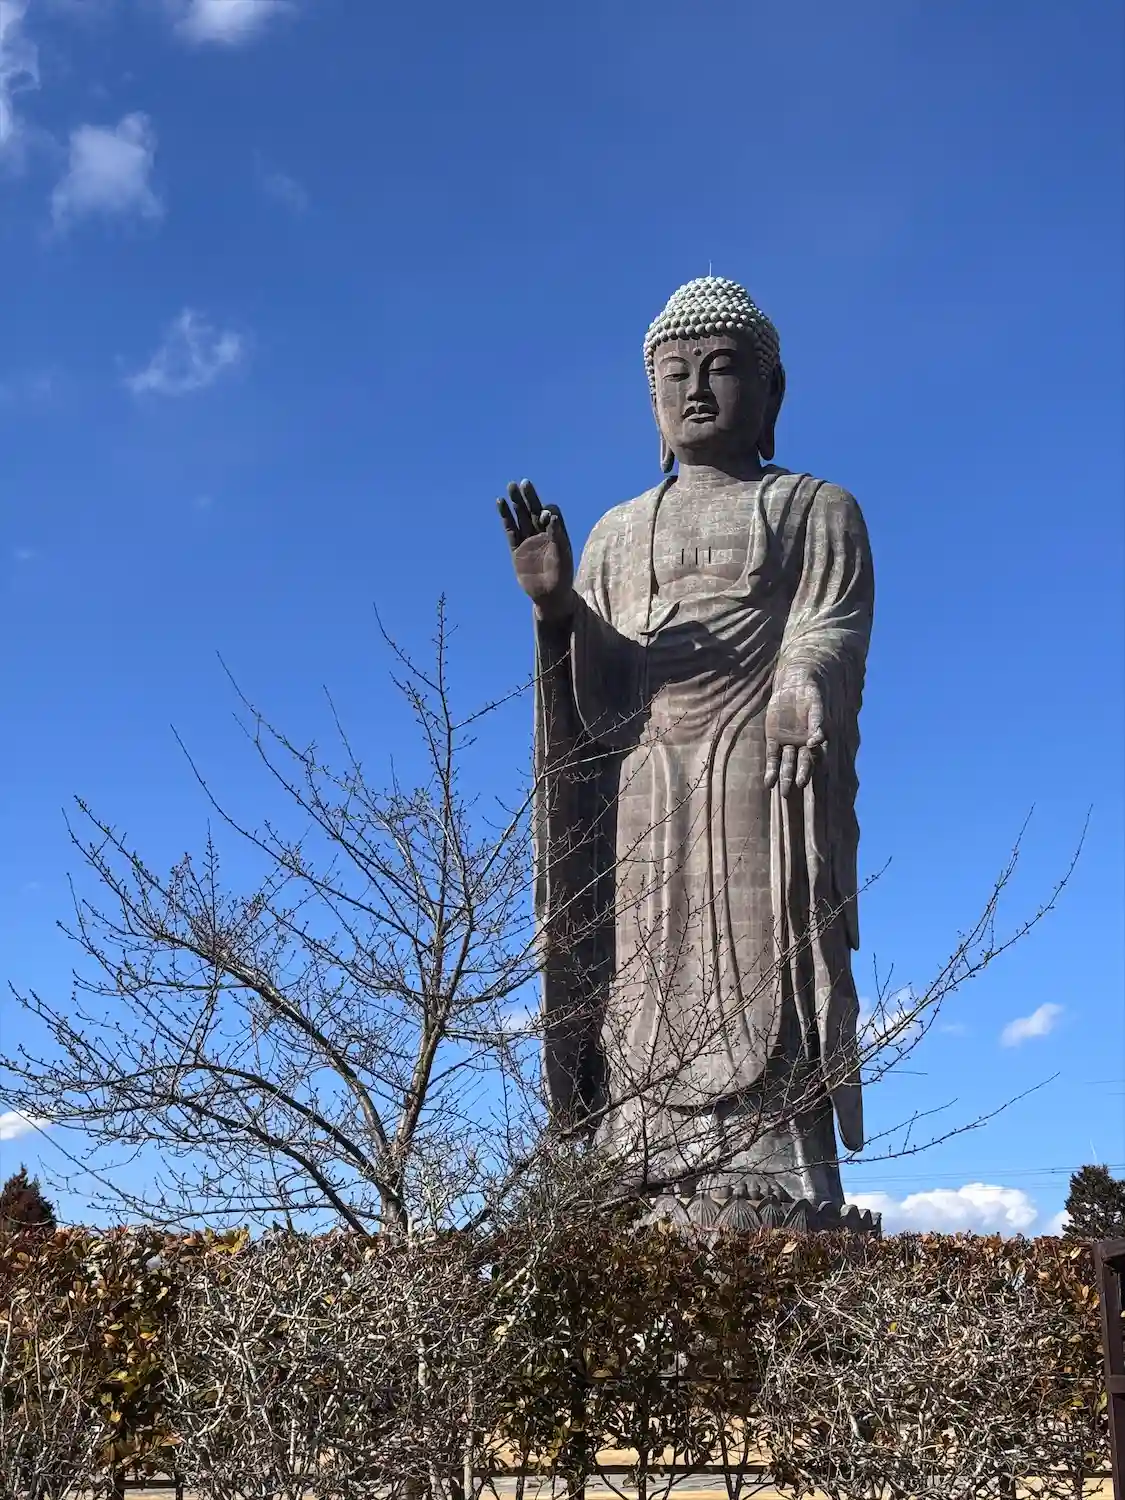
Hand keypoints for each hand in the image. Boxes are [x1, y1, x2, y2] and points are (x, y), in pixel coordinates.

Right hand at [497, 479, 574, 621]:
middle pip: (535, 510)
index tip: (546, 518)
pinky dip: (506, 517)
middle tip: (524, 483)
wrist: (549, 596)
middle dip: (529, 498)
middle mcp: (542, 534)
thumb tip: (553, 517)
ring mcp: (529, 540)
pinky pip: (510, 530)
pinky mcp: (517, 549)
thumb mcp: (562, 557)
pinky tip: (501, 503)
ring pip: (521, 517)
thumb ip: (557, 537)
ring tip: (511, 486)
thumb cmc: (561, 577)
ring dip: (516, 503)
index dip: (548, 513)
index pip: (551, 514)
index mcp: (557, 534)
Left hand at [764, 672, 825, 796]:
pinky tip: (769, 783)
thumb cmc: (810, 695)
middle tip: (799, 784)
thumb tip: (817, 740)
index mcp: (817, 739)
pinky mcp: (773, 740)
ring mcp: (788, 744)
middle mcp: (804, 745)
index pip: (818, 755)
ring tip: (784, 792)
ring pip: (787, 764)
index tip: (817, 764)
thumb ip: (818, 723)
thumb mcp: (816, 707)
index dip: (817, 760)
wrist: (794, 685)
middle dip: (801, 774)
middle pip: (803, 763)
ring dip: (786, 777)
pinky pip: (772, 758)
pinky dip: (771, 771)